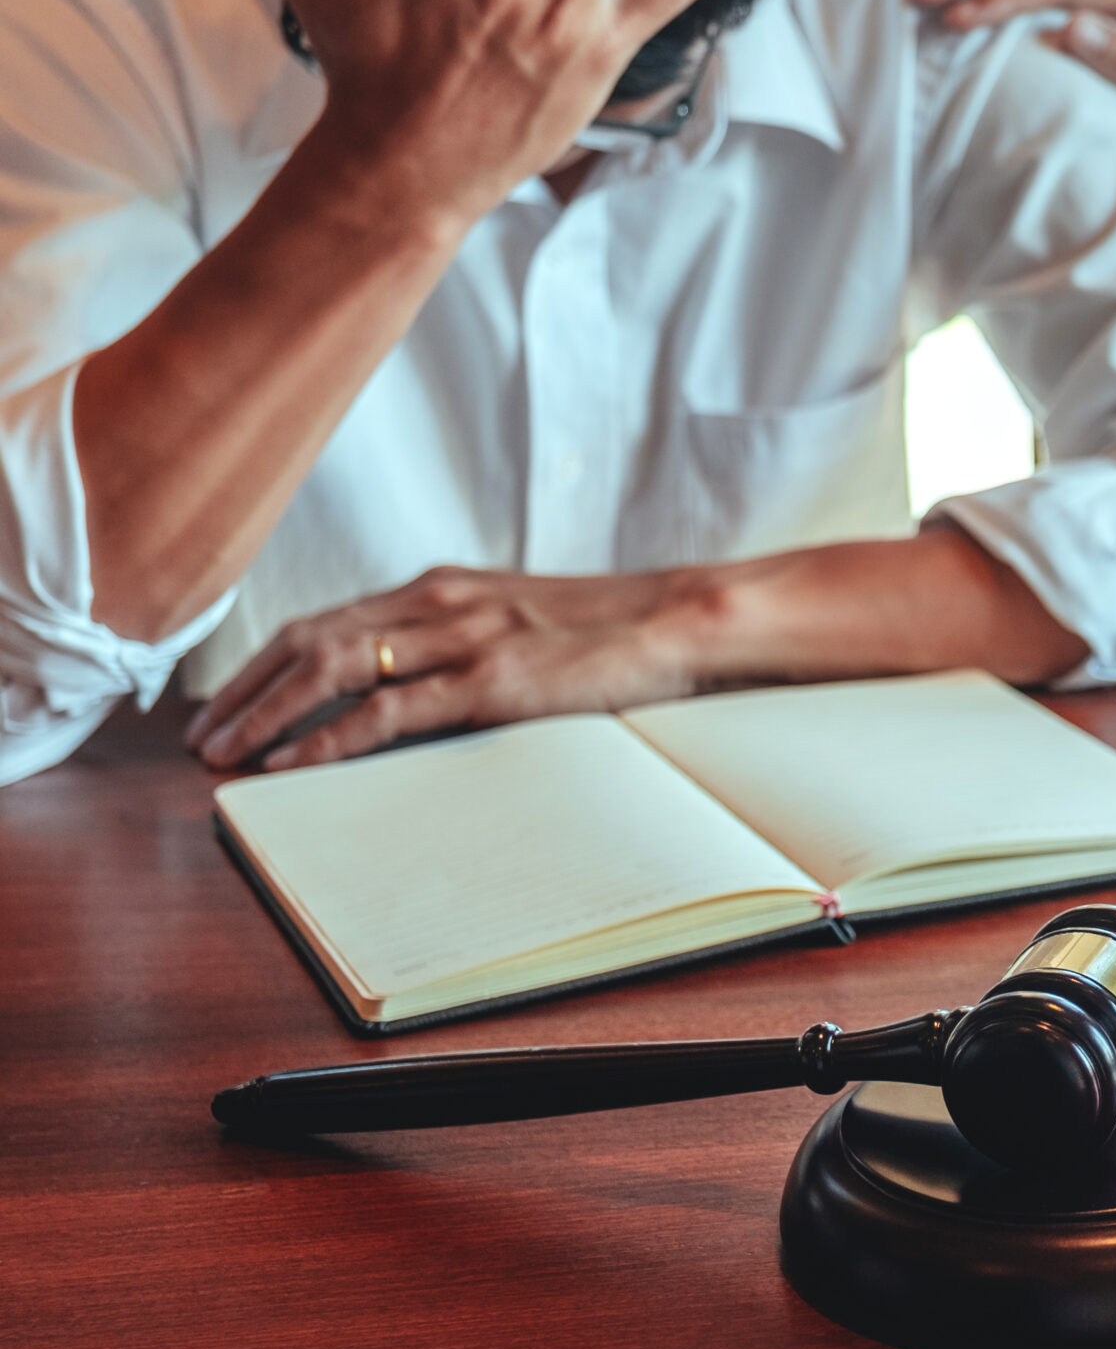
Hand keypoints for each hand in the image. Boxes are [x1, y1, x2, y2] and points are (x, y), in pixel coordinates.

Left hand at [186, 566, 710, 771]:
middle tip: (199, 734)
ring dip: (265, 713)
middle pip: (309, 638)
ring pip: (331, 668)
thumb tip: (422, 680)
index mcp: (444, 587)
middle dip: (244, 689)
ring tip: (223, 754)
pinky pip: (386, 710)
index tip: (229, 699)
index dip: (267, 661)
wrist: (682, 618)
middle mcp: (439, 602)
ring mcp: (463, 638)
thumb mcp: (523, 621)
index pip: (330, 619)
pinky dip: (326, 736)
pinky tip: (290, 761)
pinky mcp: (490, 680)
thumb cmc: (615, 629)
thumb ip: (466, 639)